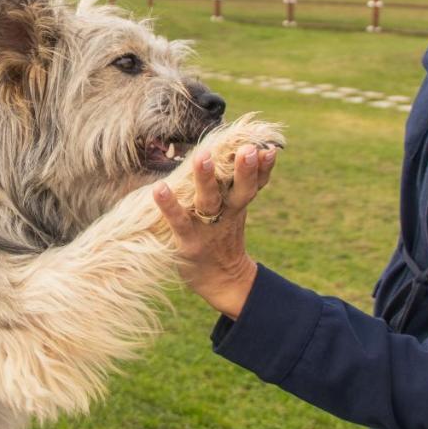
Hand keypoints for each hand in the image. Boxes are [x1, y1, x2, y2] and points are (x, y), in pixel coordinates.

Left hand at [154, 143, 276, 318]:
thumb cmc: (226, 235)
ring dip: (206, 179)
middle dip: (245, 170)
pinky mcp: (188, 240)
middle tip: (247, 149)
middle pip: (240, 190)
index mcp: (239, 203)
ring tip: (202, 156)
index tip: (268, 149)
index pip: (256, 183)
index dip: (264, 168)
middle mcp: (227, 213)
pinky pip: (178, 221)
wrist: (221, 280)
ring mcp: (207, 227)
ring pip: (209, 201)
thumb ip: (241, 183)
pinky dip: (169, 205)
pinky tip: (159, 188)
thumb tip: (253, 149)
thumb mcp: (238, 209)